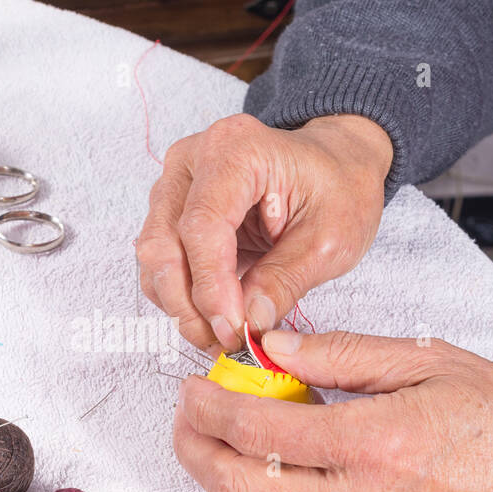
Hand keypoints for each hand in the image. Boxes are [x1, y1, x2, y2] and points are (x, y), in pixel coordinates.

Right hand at [136, 112, 392, 352]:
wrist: (334, 165)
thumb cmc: (338, 188)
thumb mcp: (331, 238)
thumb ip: (285, 280)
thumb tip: (248, 322)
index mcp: (236, 151)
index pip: (202, 226)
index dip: (211, 287)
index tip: (232, 330)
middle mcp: (192, 159)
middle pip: (164, 243)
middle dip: (190, 304)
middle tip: (225, 341)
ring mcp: (175, 182)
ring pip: (154, 256)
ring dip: (180, 305)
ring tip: (220, 334)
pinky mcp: (170, 207)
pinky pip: (158, 260)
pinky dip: (179, 295)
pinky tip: (211, 315)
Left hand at [172, 329, 492, 491]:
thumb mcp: (432, 362)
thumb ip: (346, 355)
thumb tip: (277, 347)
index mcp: (371, 442)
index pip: (257, 429)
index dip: (209, 407)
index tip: (192, 385)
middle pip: (238, 488)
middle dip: (194, 451)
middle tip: (185, 416)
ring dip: (227, 468)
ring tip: (224, 426)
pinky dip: (273, 481)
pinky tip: (282, 448)